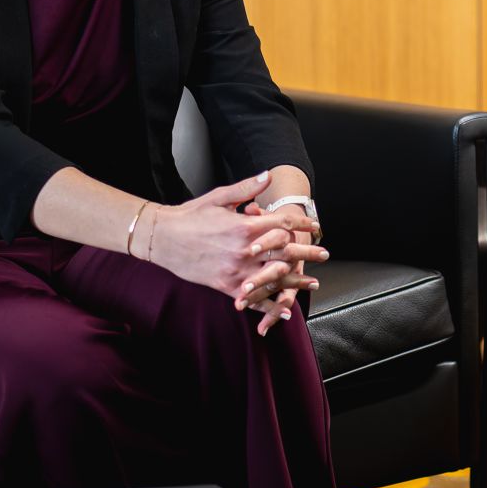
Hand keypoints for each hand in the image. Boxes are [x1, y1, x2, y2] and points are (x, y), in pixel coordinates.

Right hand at [145, 172, 328, 330]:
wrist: (162, 238)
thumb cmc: (191, 215)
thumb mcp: (220, 198)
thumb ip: (247, 189)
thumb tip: (268, 176)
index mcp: (245, 226)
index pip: (282, 224)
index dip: (300, 223)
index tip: (314, 225)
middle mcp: (244, 250)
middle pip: (284, 252)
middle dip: (306, 253)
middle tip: (324, 254)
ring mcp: (236, 271)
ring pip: (273, 277)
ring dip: (295, 280)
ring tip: (312, 282)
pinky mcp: (225, 286)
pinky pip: (252, 298)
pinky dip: (269, 306)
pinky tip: (284, 311)